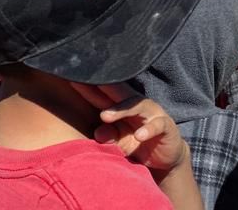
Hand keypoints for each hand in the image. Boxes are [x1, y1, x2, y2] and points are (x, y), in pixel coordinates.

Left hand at [72, 82, 189, 176]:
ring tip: (105, 116)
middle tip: (85, 82)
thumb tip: (98, 133)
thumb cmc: (137, 144)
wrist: (165, 157)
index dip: (89, 88)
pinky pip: (157, 125)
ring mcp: (153, 114)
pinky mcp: (166, 126)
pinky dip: (148, 129)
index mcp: (122, 107)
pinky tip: (139, 136)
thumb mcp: (120, 143)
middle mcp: (137, 106)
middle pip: (119, 93)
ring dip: (120, 110)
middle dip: (103, 86)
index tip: (72, 80)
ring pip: (137, 105)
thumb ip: (109, 137)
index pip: (103, 95)